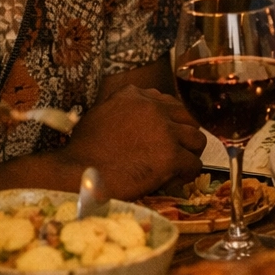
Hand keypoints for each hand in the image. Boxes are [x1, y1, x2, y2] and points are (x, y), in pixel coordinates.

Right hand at [59, 86, 206, 198]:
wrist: (76, 173)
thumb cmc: (83, 150)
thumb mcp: (102, 114)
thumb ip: (126, 109)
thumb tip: (144, 118)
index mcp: (135, 95)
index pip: (169, 103)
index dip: (170, 122)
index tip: (164, 136)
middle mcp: (153, 108)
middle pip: (188, 118)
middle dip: (184, 136)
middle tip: (177, 152)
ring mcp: (164, 131)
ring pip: (197, 139)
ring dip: (189, 154)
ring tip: (177, 167)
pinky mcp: (170, 156)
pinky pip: (194, 165)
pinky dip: (187, 174)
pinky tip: (174, 180)